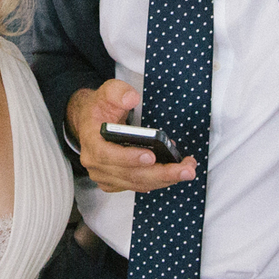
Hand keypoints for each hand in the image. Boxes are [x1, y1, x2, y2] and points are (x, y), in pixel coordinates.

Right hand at [67, 80, 196, 194]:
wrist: (92, 121)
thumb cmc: (100, 109)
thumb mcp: (106, 92)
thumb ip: (117, 92)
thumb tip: (131, 98)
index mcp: (91, 143)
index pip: (107, 154)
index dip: (129, 157)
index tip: (151, 155)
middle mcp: (96, 164)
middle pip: (130, 174)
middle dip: (161, 173)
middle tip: (185, 169)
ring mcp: (106, 176)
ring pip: (138, 183)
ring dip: (165, 178)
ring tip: (187, 168)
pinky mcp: (116, 182)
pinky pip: (140, 185)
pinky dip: (159, 180)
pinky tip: (174, 171)